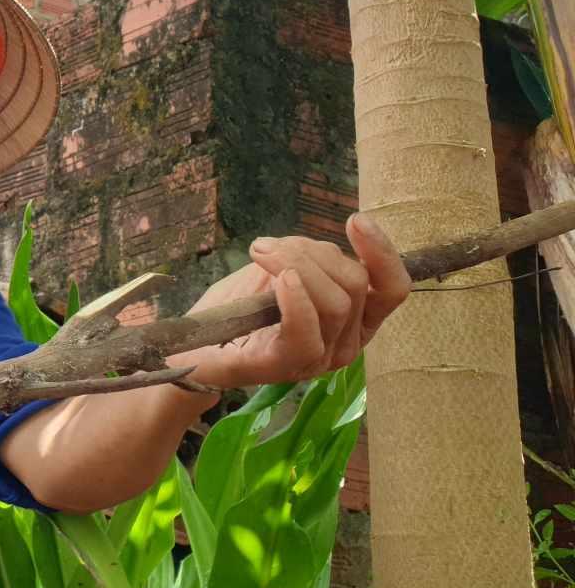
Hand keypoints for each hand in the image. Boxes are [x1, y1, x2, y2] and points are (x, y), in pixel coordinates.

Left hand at [171, 213, 409, 390]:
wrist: (194, 343)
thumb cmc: (242, 307)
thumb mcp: (281, 271)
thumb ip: (309, 259)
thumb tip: (317, 248)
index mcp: (356, 319)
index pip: (392, 288)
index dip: (382, 252)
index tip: (356, 221)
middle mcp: (347, 343)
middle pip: (356, 284)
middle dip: (312, 252)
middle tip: (265, 246)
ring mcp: (319, 359)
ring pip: (336, 302)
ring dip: (296, 264)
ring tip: (259, 254)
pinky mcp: (287, 367)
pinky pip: (308, 332)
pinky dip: (298, 299)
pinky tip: (281, 281)